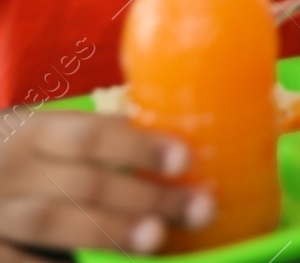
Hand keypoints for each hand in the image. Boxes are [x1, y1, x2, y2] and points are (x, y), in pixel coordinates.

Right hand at [0, 110, 211, 258]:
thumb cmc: (20, 163)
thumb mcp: (42, 140)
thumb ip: (94, 143)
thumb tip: (176, 156)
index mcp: (30, 132)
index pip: (89, 135)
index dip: (138, 147)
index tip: (185, 160)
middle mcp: (8, 170)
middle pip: (83, 183)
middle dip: (145, 198)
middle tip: (199, 209)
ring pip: (53, 221)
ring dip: (111, 231)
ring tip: (155, 239)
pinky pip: (20, 260)